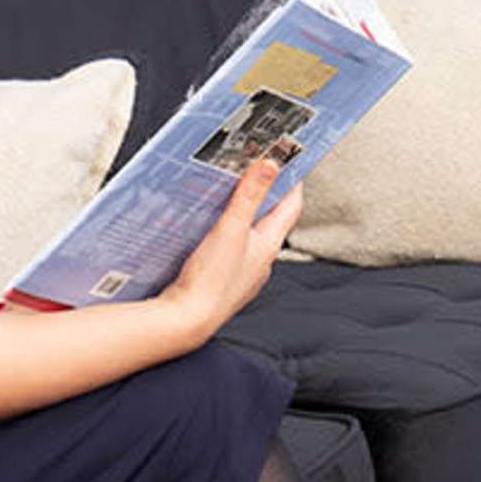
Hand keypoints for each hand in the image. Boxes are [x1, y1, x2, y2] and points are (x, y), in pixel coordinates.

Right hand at [158, 160, 298, 339]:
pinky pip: (233, 249)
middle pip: (271, 219)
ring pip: (250, 235)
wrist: (188, 320)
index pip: (291, 206)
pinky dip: (227, 234)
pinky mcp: (226, 280)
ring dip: (244, 214)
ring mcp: (244, 272)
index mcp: (270, 245)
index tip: (290, 161)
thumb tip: (271, 165)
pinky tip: (209, 229)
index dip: (292, 182)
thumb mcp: (232, 228)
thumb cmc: (212, 279)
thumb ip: (250, 195)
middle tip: (256, 170)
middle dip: (265, 194)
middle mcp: (262, 260)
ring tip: (231, 195)